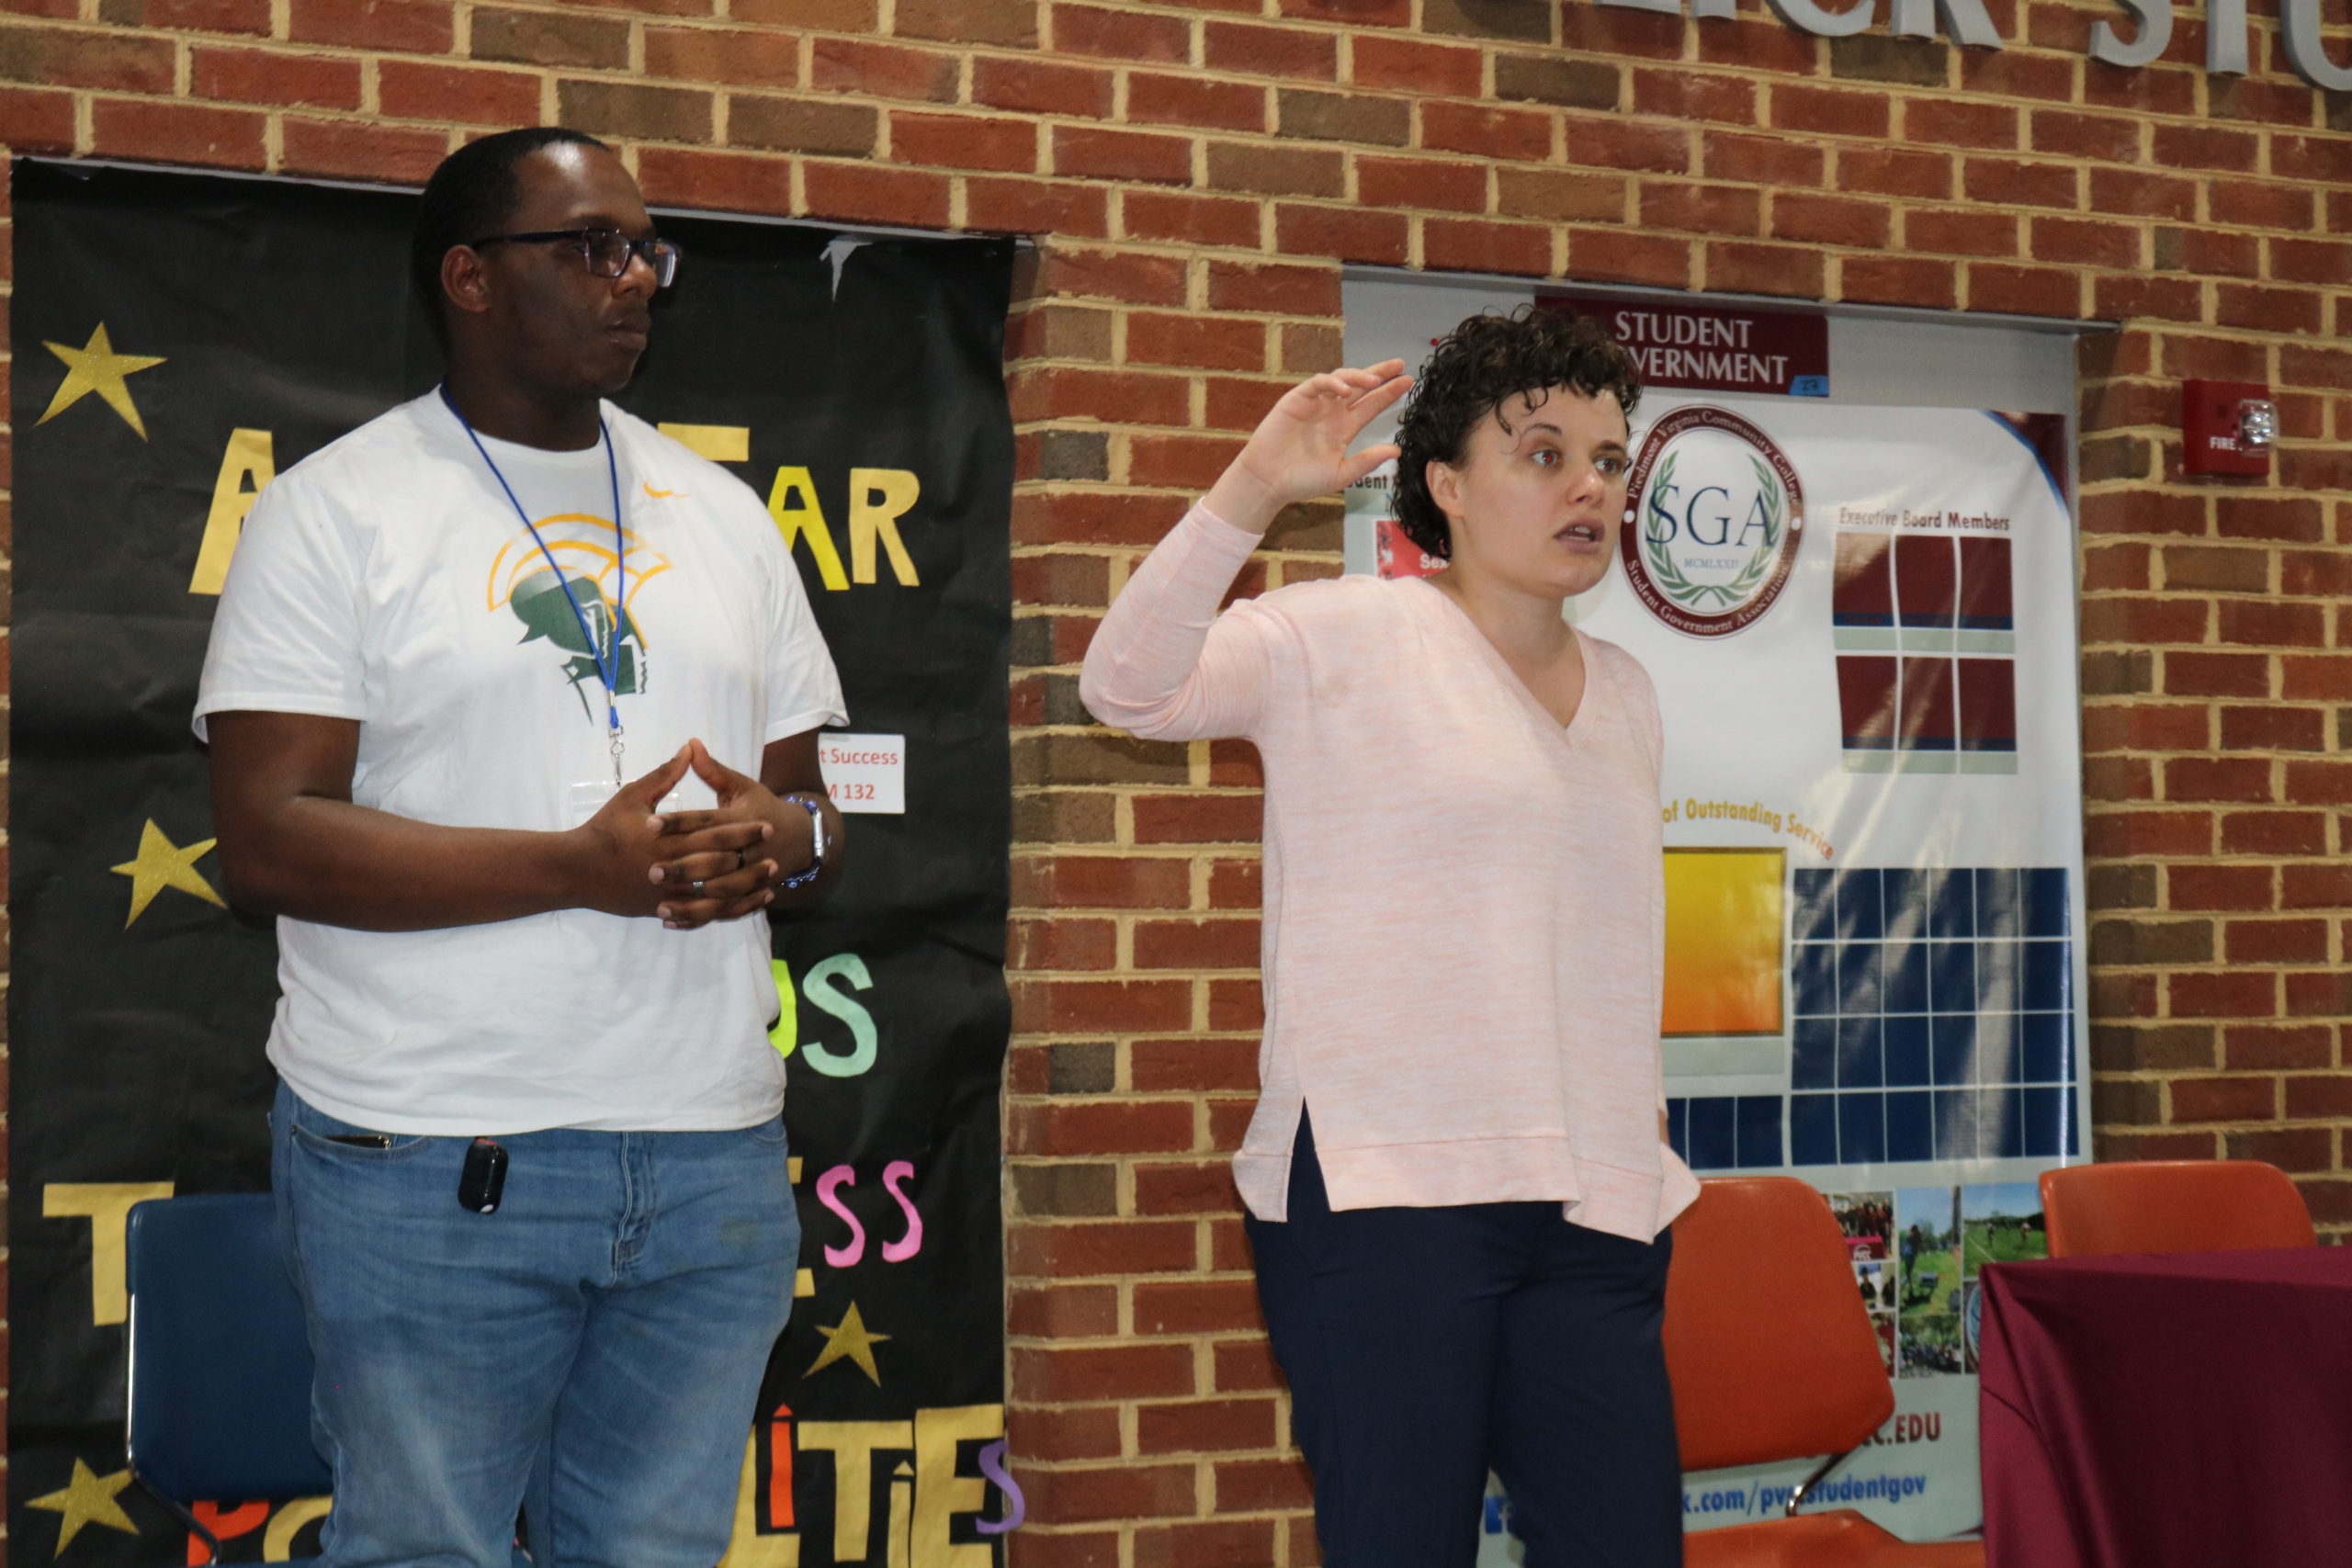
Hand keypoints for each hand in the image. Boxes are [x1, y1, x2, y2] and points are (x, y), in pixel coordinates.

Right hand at [571, 745, 772, 918]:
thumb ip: (665, 775)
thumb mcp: (633, 796)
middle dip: (751, 860)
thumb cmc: (605, 829)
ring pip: (716, 894)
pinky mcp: (663, 910)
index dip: (743, 830)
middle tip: (778, 854)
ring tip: (770, 882)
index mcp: (668, 838)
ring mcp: (668, 893)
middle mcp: (672, 868)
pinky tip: (747, 905)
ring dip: (746, 888)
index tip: (767, 824)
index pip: (714, 834)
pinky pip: (702, 914)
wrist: (576, 869)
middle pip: (720, 865)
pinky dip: (728, 910)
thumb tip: (690, 747)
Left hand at [646, 739, 804, 929]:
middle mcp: (749, 851)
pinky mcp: (749, 895)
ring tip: (659, 900)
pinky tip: (671, 919)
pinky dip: (698, 917)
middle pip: (713, 861)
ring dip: (689, 899)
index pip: (707, 822)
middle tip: (650, 869)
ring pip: (719, 892)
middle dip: (682, 867)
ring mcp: (752, 877)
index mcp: (743, 820)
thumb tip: (690, 744)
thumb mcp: (742, 786)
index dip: (678, 822)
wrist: (798, 839)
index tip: (648, 824)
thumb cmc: (761, 807)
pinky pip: (723, 911)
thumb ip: (713, 770)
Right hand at [1202, 360, 1412, 533]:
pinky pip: (1317, 384)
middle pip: (1360, 386)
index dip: (1389, 393)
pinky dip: (1331, 383)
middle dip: (1380, 374)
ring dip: (1358, 377)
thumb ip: (1367, 461)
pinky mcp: (1296, 400)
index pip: (1371, 405)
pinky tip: (1344, 391)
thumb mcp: (1341, 474)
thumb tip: (1396, 450)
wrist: (1269, 482)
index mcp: (1343, 428)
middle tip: (1400, 364)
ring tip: (1375, 381)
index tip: (1408, 382)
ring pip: (1341, 380)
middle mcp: (1332, 412)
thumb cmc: (1302, 481)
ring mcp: (1315, 404)